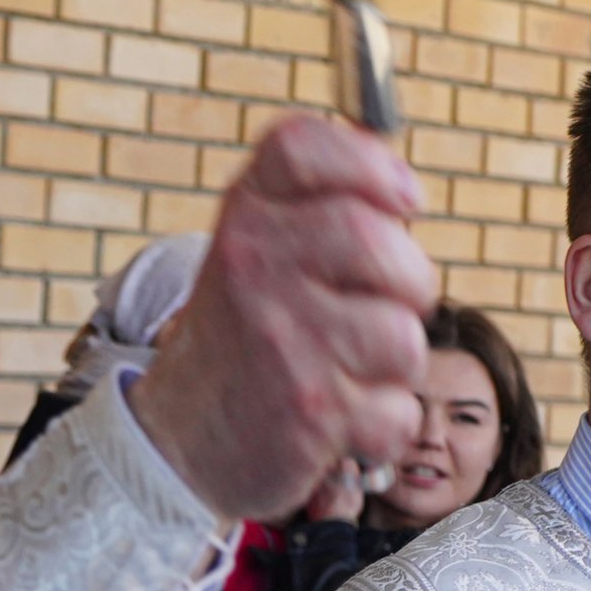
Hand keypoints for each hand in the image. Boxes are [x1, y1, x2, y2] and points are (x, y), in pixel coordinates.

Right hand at [130, 116, 436, 522]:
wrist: (180, 443)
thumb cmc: (246, 341)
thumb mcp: (255, 255)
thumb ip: (317, 212)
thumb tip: (404, 195)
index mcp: (244, 217)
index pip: (301, 147)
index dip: (370, 164)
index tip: (404, 199)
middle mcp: (254, 266)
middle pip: (378, 240)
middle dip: (410, 281)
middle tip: (390, 304)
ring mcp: (283, 339)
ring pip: (403, 336)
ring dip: (393, 365)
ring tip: (346, 369)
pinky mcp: (311, 409)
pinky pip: (398, 409)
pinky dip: (380, 423)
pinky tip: (336, 418)